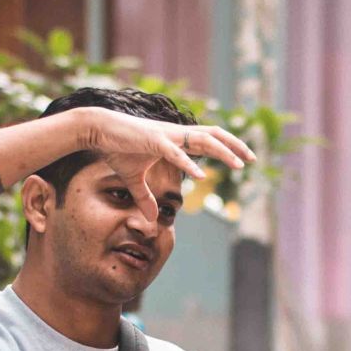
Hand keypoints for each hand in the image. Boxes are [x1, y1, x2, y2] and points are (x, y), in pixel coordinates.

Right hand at [74, 107, 255, 220]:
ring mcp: (166, 135)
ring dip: (222, 152)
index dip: (227, 146)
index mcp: (175, 139)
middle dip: (235, 145)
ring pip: (202, 140)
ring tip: (238, 165)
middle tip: (253, 159)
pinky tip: (200, 177)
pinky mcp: (153, 140)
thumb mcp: (133, 179)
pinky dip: (189, 164)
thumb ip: (146, 198)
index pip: (208, 139)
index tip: (244, 158)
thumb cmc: (117, 150)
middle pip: (213, 135)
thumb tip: (153, 218)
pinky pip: (175, 153)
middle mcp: (175, 133)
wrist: (98, 131)